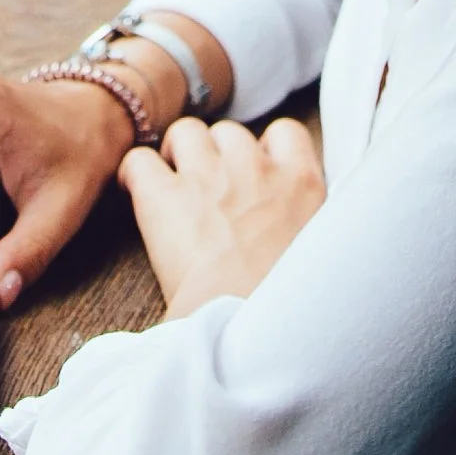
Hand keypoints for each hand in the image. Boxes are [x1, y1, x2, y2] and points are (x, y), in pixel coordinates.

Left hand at [120, 115, 324, 317]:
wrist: (251, 322)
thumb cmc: (289, 308)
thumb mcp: (321, 256)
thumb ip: (310, 226)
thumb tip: (294, 232)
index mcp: (302, 184)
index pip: (285, 133)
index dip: (264, 148)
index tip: (254, 171)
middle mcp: (255, 168)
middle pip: (230, 132)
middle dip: (216, 154)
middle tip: (209, 190)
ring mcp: (208, 176)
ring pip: (186, 133)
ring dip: (177, 153)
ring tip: (172, 184)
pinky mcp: (164, 195)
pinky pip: (139, 161)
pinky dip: (134, 174)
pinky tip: (135, 192)